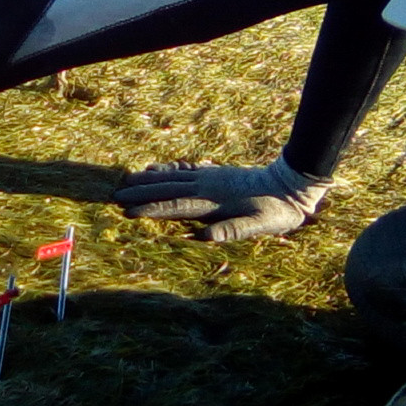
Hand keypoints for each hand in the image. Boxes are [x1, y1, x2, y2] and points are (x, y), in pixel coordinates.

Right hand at [111, 156, 329, 241]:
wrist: (290, 184)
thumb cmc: (276, 211)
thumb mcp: (260, 225)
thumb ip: (234, 230)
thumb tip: (205, 237)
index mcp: (213, 202)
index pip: (175, 206)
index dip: (151, 209)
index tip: (128, 212)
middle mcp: (206, 186)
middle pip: (167, 188)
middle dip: (140, 193)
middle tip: (115, 195)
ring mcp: (209, 177)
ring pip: (172, 176)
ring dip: (148, 179)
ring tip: (125, 180)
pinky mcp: (214, 172)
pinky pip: (184, 169)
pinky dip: (166, 169)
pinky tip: (154, 168)